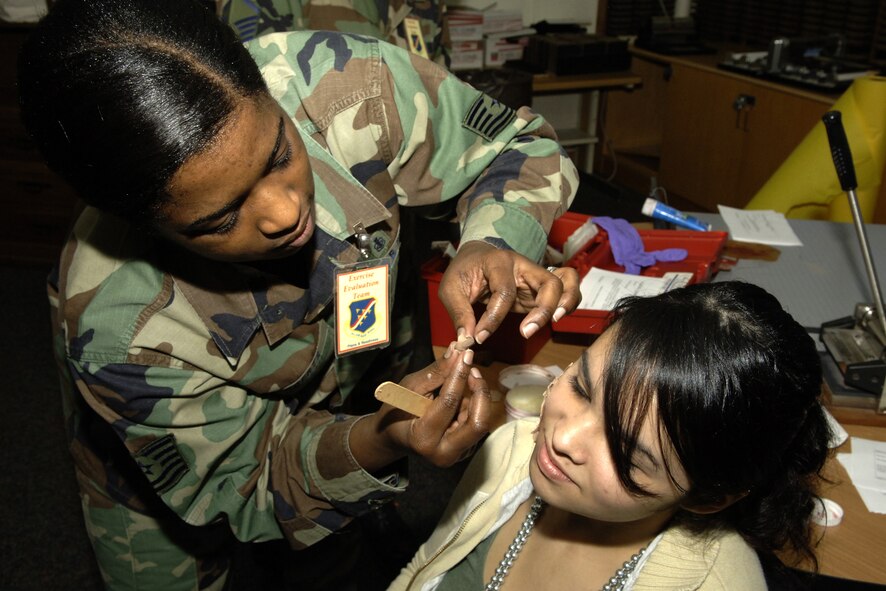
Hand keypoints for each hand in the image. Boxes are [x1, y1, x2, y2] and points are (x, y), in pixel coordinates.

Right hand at [351, 348, 490, 469]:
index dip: (459, 376)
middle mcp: (444, 453)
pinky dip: (472, 406)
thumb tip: (457, 351)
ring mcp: (457, 456)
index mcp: (424, 439)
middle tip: (473, 371)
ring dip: (476, 398)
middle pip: (477, 422)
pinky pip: (476, 424)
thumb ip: (435, 373)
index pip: (449, 403)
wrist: (394, 438)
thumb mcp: (409, 388)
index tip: (465, 355)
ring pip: (479, 422)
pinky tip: (460, 399)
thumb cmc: (397, 411)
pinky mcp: (465, 452)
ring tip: (462, 383)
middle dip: (480, 393)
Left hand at [438, 240, 580, 342]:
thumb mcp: (450, 289)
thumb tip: (467, 339)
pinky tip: (557, 319)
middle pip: (549, 282)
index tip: (479, 337)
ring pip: (566, 282)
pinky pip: (565, 291)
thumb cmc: (464, 270)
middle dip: (543, 310)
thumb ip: (459, 313)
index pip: (504, 292)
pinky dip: (568, 303)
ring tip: (555, 322)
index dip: (493, 318)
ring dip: (566, 303)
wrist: (476, 257)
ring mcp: (535, 276)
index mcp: (500, 262)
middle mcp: (524, 266)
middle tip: (525, 332)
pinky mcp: (540, 289)